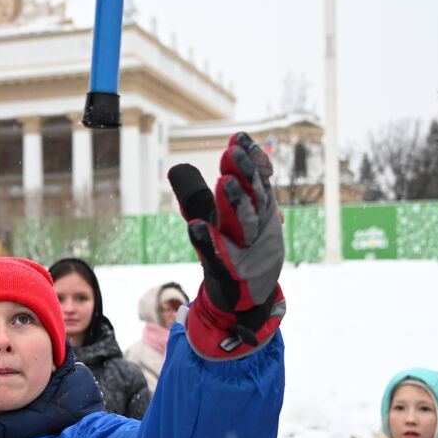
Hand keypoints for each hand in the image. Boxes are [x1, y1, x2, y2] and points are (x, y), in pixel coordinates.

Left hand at [167, 132, 285, 358]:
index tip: (239, 138)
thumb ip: (194, 195)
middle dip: (245, 174)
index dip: (252, 160)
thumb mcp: (211, 222)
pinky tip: (196, 227)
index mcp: (256, 212)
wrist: (241, 299)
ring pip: (245, 225)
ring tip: (222, 183)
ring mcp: (245, 252)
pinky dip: (209, 243)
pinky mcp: (229, 274)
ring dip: (235, 204)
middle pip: (255, 198)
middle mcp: (255, 229)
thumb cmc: (227, 252)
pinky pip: (219, 257)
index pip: (259, 180)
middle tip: (232, 152)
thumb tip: (178, 169)